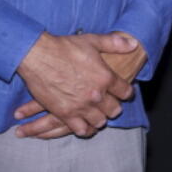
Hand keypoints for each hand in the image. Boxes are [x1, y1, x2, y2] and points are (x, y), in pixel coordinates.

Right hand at [14, 32, 136, 136]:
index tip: (124, 92)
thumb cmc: (65, 47)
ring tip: (98, 114)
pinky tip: (85, 125)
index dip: (126, 92)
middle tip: (111, 104)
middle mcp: (96, 95)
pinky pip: (80, 129)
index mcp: (106, 77)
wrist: (38, 56)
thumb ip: (115, 44)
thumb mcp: (93, 41)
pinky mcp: (64, 114)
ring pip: (99, 121)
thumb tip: (134, 44)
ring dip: (100, 118)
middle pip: (114, 110)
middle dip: (114, 107)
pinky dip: (85, 129)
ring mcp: (80, 106)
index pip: (126, 92)